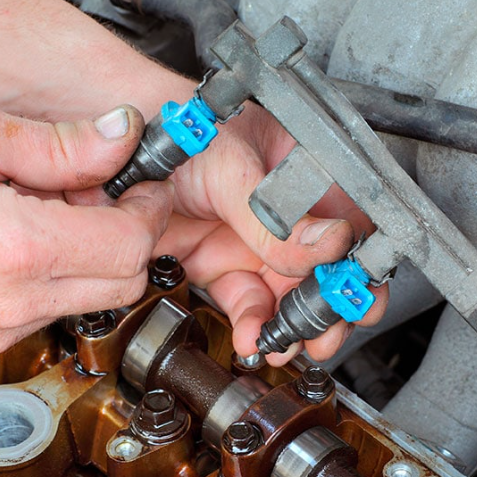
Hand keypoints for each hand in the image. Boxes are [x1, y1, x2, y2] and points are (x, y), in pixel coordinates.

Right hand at [0, 101, 170, 364]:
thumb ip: (59, 143)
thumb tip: (122, 136)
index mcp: (16, 247)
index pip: (131, 243)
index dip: (146, 209)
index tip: (137, 184)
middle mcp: (11, 303)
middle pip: (123, 284)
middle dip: (122, 236)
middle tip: (87, 194)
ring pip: (83, 301)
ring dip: (81, 258)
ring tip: (29, 214)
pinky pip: (39, 316)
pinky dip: (42, 282)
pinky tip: (1, 246)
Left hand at [153, 104, 388, 364]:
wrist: (117, 158)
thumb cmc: (181, 132)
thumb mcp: (230, 171)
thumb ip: (276, 217)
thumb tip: (332, 244)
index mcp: (306, 175)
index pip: (351, 224)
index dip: (358, 265)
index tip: (355, 296)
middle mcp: (286, 212)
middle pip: (325, 270)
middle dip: (330, 309)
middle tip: (326, 333)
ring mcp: (252, 241)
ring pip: (289, 296)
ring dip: (294, 327)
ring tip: (288, 344)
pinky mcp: (218, 265)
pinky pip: (247, 304)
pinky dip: (254, 327)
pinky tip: (254, 338)